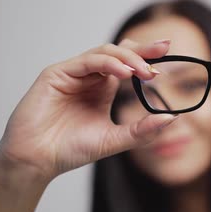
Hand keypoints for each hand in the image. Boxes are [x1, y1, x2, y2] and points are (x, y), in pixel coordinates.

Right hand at [0, 39, 176, 181]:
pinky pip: (86, 62)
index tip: (168, 51)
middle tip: (163, 51)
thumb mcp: (115, 140)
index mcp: (102, 89)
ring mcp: (72, 74)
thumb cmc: (70, 150)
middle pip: (118, 53)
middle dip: (142, 50)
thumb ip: (142, 131)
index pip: (128, 64)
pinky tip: (124, 73)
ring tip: (145, 71)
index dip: (146, 56)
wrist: (37, 161)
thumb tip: (173, 119)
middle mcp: (89, 78)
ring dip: (127, 59)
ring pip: (104, 53)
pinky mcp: (56, 74)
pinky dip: (107, 64)